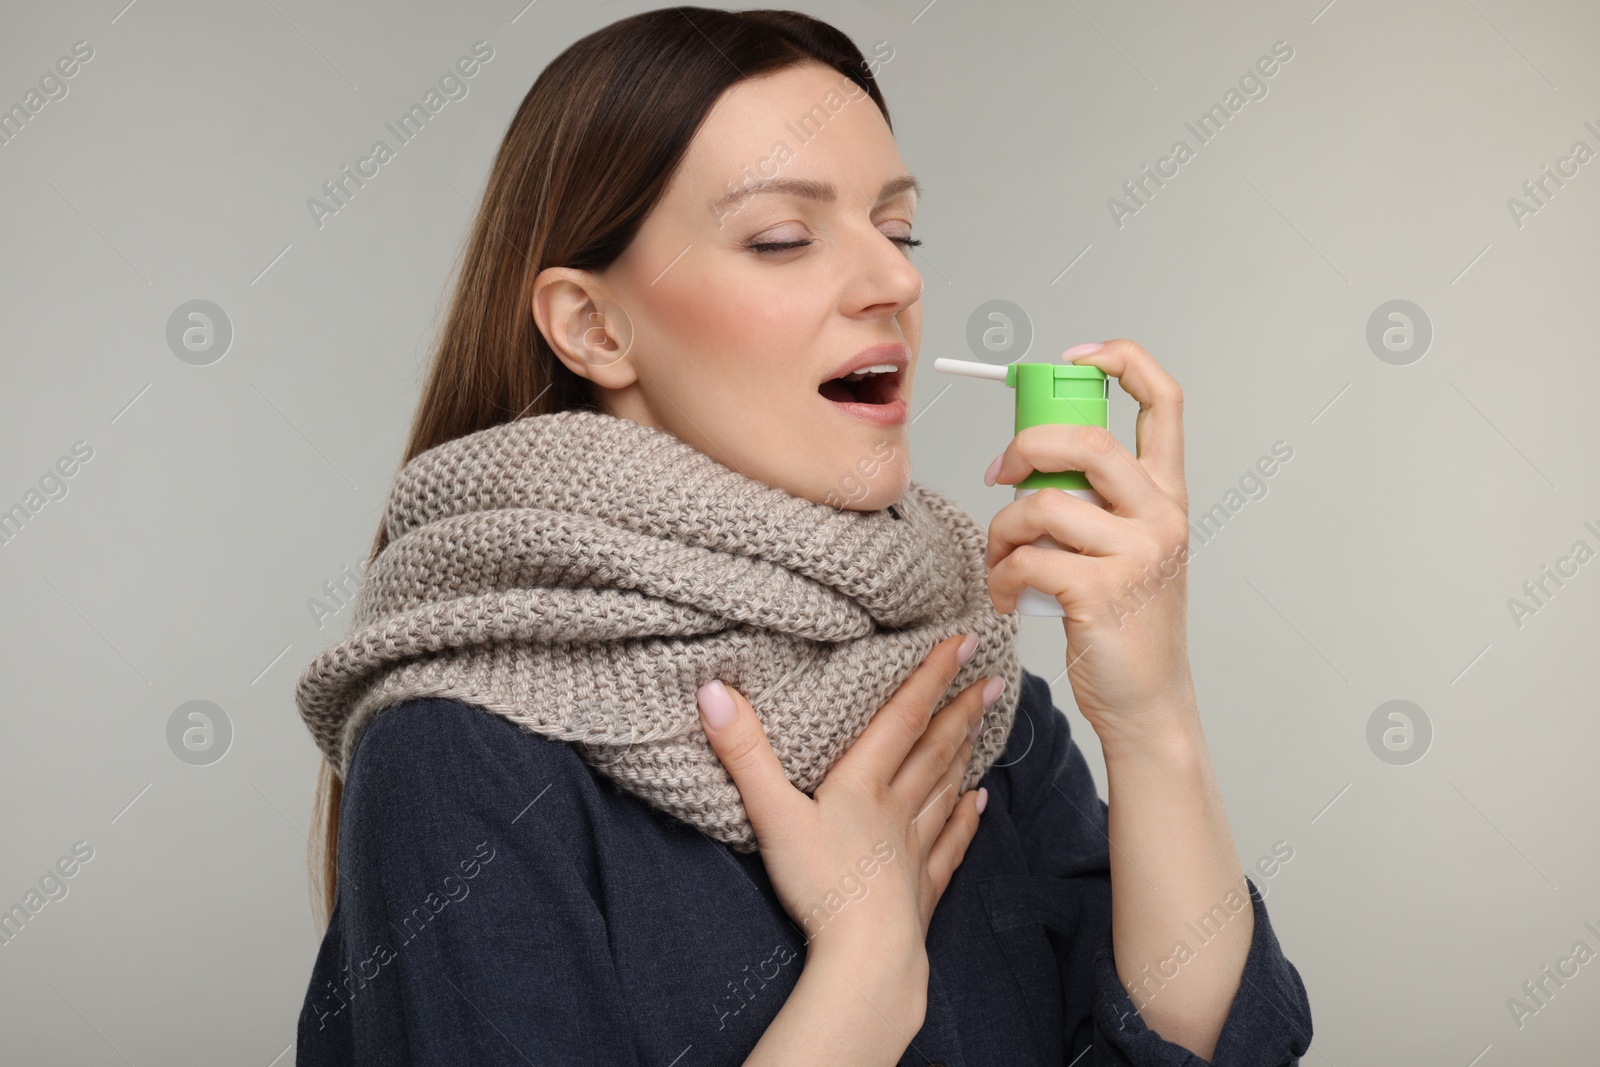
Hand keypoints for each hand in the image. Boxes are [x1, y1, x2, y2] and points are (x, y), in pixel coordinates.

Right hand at [695, 634, 998, 963]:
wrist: (866, 955)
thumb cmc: (820, 885)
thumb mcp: (771, 813)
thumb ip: (744, 752)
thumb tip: (713, 691)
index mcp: (862, 784)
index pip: (902, 717)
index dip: (931, 676)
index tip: (963, 643)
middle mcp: (896, 809)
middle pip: (932, 750)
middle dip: (959, 711)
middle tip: (990, 680)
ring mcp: (913, 849)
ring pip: (943, 790)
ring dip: (963, 755)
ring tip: (982, 728)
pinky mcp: (920, 889)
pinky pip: (949, 846)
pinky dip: (965, 821)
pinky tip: (979, 805)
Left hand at [983, 339, 1196, 744]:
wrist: (1147, 702)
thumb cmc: (1126, 624)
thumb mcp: (1128, 549)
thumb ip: (1095, 502)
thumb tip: (1026, 461)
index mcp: (1168, 495)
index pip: (1165, 400)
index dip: (1122, 360)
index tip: (1074, 358)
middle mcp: (1162, 516)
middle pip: (1084, 441)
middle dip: (1023, 448)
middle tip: (997, 474)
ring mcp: (1137, 554)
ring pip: (1042, 504)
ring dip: (1001, 529)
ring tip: (1000, 559)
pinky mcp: (1102, 592)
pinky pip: (1026, 559)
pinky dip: (1000, 575)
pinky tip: (1005, 596)